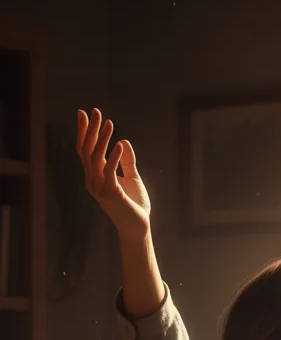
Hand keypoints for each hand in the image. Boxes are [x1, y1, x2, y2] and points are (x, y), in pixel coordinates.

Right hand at [76, 108, 151, 240]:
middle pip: (86, 150)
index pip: (85, 150)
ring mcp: (100, 188)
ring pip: (95, 158)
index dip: (84, 131)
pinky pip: (109, 171)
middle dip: (90, 129)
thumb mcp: (132, 179)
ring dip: (102, 139)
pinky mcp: (111, 194)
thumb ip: (127, 162)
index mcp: (95, 176)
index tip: (85, 113)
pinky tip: (119, 144)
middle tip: (95, 111)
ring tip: (109, 124)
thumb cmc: (135, 205)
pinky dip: (114, 157)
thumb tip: (123, 142)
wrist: (138, 228)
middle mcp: (92, 180)